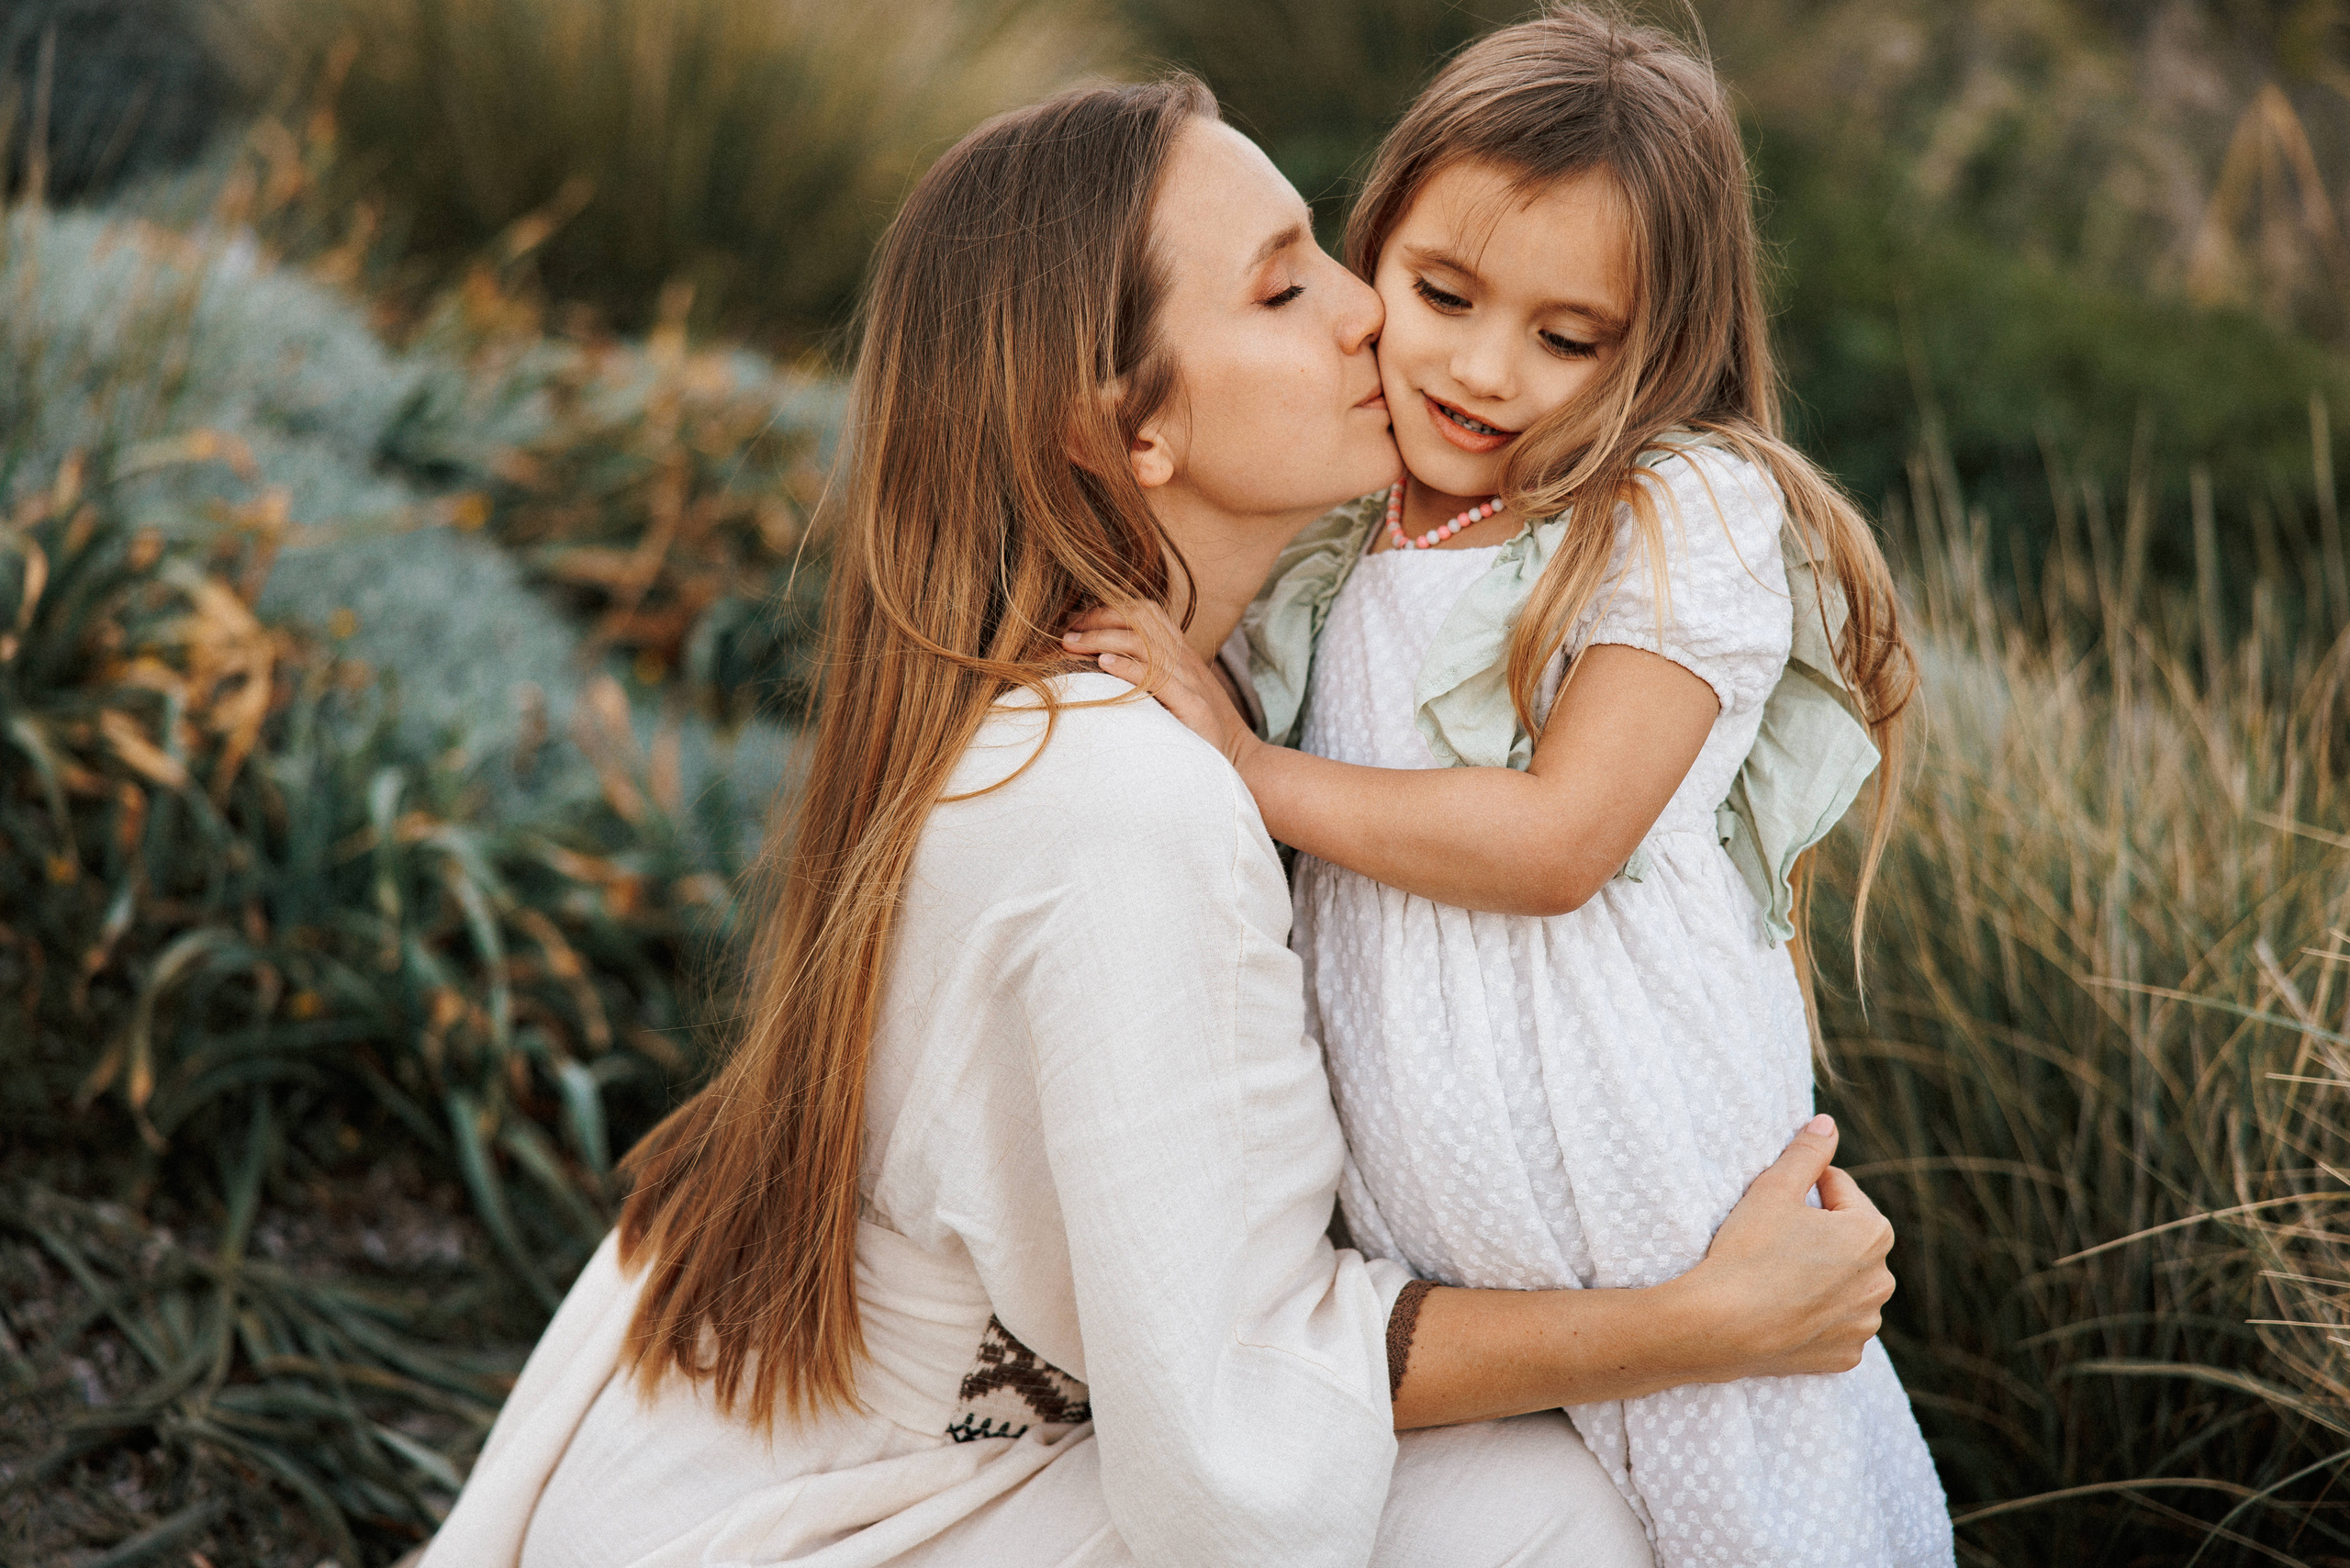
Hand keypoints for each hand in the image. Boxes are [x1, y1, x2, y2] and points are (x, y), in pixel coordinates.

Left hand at [1063, 604, 1260, 769]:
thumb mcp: (1176, 691)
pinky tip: (1103, 664)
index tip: (1078, 622)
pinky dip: (1128, 667)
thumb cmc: (1196, 729)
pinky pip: (1157, 677)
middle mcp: (1187, 660)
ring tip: (1072, 646)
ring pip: (1144, 644)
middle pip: (1141, 619)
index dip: (1109, 609)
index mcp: (1182, 652)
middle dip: (1099, 619)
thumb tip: (1101, 660)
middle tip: (1067, 634)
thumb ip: (1151, 671)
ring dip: (1102, 639)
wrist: (1239, 759)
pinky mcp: (1192, 706)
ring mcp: (1191, 681)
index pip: (1146, 611)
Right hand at [1676, 1114, 1896, 1380]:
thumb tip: (1827, 1123)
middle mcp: (1882, 1279)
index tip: (1773, 1205)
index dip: (1801, 1190)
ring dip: (1821, 1274)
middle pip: (1845, 1238)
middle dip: (1817, 1233)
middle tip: (1772, 1240)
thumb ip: (1807, 1152)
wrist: (1721, 1328)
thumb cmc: (1747, 1251)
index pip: (1838, 1189)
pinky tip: (1785, 1310)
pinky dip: (1816, 1315)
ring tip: (1778, 1277)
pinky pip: (1835, 1324)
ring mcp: (1865, 1322)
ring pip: (1843, 1283)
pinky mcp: (1846, 1354)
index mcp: (1872, 1231)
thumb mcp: (1773, 1189)